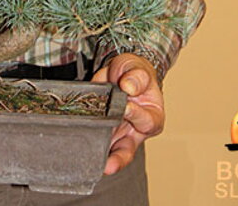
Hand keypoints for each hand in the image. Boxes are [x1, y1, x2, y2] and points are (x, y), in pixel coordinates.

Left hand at [91, 53, 163, 174]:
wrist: (122, 71)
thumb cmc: (134, 72)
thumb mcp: (138, 67)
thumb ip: (136, 76)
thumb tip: (129, 87)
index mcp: (153, 115)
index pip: (147, 120)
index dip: (136, 115)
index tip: (126, 108)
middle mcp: (136, 130)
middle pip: (130, 147)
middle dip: (120, 157)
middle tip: (109, 163)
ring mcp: (119, 133)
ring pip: (114, 152)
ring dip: (106, 161)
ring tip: (99, 169)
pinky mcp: (104, 131)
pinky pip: (99, 144)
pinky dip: (92, 150)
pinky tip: (85, 157)